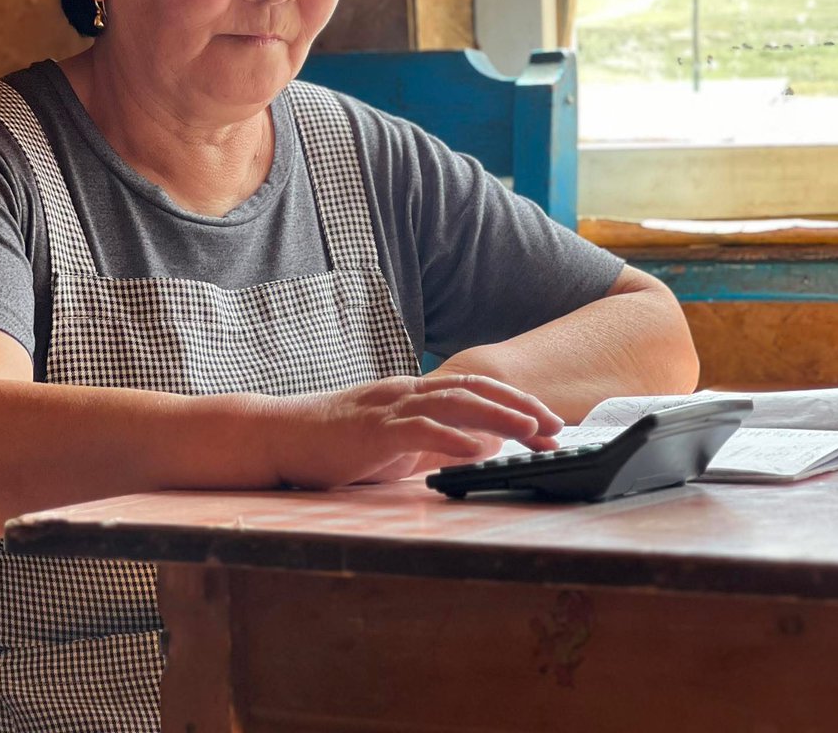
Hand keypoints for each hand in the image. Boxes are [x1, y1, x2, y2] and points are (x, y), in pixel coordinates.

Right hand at [269, 374, 562, 487]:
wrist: (281, 436)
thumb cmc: (334, 445)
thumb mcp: (394, 444)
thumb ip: (433, 443)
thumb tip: (478, 447)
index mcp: (413, 394)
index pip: (474, 389)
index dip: (514, 401)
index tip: (547, 422)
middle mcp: (407, 392)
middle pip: (475, 390)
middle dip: (520, 407)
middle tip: (556, 427)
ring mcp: (390, 407)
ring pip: (454, 403)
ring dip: (499, 416)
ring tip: (531, 431)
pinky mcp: (372, 430)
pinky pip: (418, 429)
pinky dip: (451, 437)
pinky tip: (477, 448)